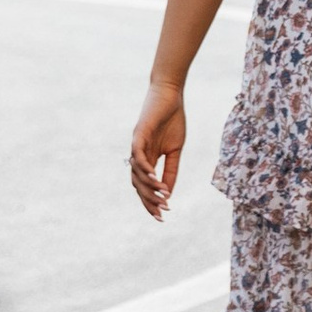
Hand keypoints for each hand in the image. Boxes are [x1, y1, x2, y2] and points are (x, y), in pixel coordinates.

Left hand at [130, 85, 184, 220]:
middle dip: (149, 201)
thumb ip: (170, 170)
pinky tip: (155, 179)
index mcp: (147, 160)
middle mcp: (138, 156)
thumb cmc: (172, 120)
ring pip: (137, 174)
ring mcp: (137, 146)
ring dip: (149, 188)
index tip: (162, 216)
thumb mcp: (175, 150)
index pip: (145, 186)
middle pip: (138, 185)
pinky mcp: (138, 135)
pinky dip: (145, 169)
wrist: (170, 95)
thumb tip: (168, 193)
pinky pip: (138, 156)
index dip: (151, 202)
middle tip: (162, 212)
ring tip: (163, 197)